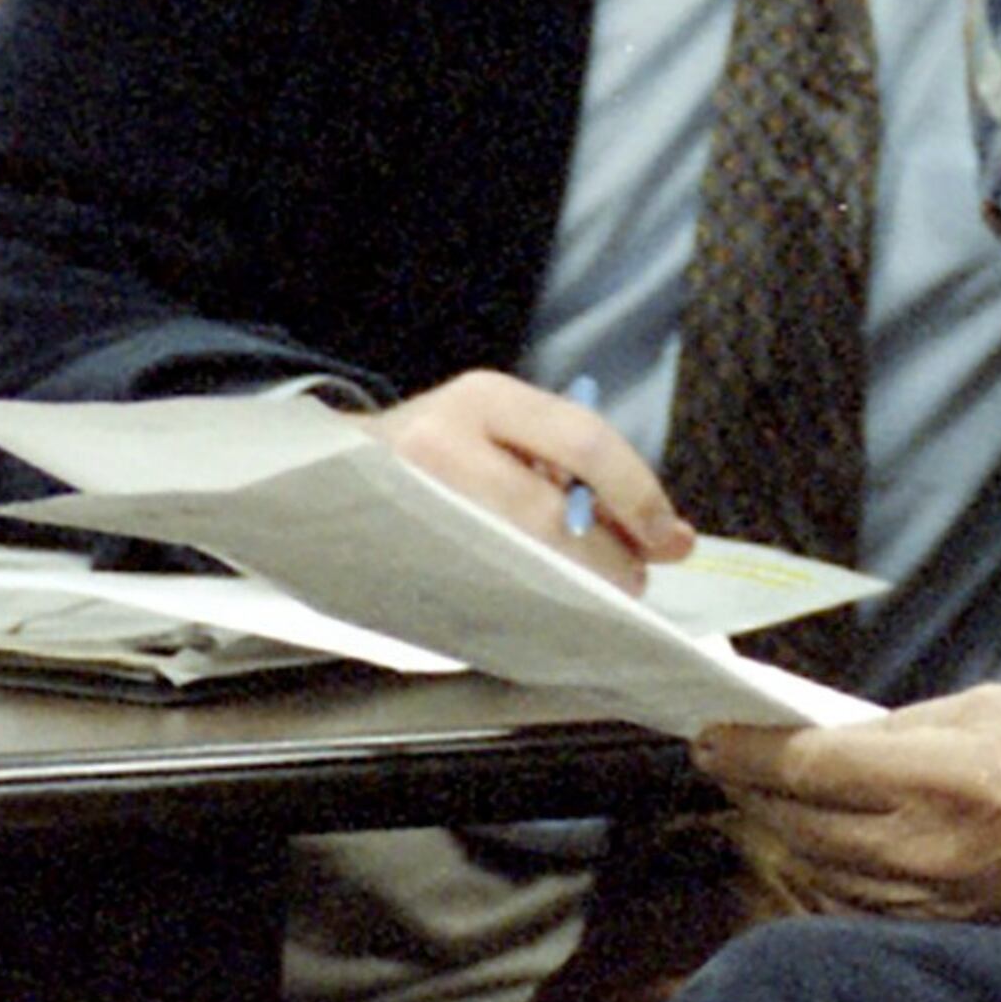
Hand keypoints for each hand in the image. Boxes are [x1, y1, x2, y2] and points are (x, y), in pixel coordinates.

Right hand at [360, 370, 691, 594]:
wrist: (329, 473)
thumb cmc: (441, 446)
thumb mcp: (506, 422)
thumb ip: (582, 462)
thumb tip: (667, 533)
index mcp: (483, 399)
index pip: (585, 443)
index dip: (639, 496)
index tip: (671, 537)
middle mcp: (442, 445)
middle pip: (553, 516)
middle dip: (611, 557)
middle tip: (638, 577)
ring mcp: (414, 506)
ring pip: (522, 561)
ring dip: (577, 586)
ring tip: (597, 591)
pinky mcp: (398, 560)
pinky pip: (486, 591)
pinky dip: (533, 602)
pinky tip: (549, 601)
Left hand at [695, 687, 1000, 928]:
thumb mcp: (977, 708)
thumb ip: (897, 726)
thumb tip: (827, 736)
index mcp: (933, 776)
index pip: (809, 765)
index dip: (748, 751)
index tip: (709, 735)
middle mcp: (921, 843)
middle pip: (799, 821)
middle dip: (751, 787)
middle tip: (722, 758)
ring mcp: (927, 895)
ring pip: (819, 868)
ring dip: (782, 830)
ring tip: (763, 794)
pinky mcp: (937, 923)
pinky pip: (854, 903)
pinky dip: (825, 870)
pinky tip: (817, 840)